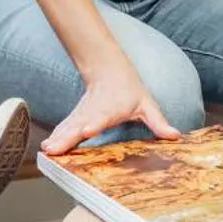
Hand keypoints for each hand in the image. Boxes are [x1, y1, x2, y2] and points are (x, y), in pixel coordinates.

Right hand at [41, 59, 180, 154]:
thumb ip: (159, 122)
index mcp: (111, 109)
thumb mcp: (147, 104)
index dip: (94, 124)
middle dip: (67, 137)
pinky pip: (64, 128)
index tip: (86, 130)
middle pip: (78, 125)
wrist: (108, 70)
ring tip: (48, 151)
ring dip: (58, 139)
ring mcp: (82, 114)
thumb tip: (175, 136)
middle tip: (55, 148)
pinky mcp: (75, 117)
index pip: (102, 117)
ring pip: (67, 127)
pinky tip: (47, 149)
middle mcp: (93, 112)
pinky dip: (56, 137)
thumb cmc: (130, 90)